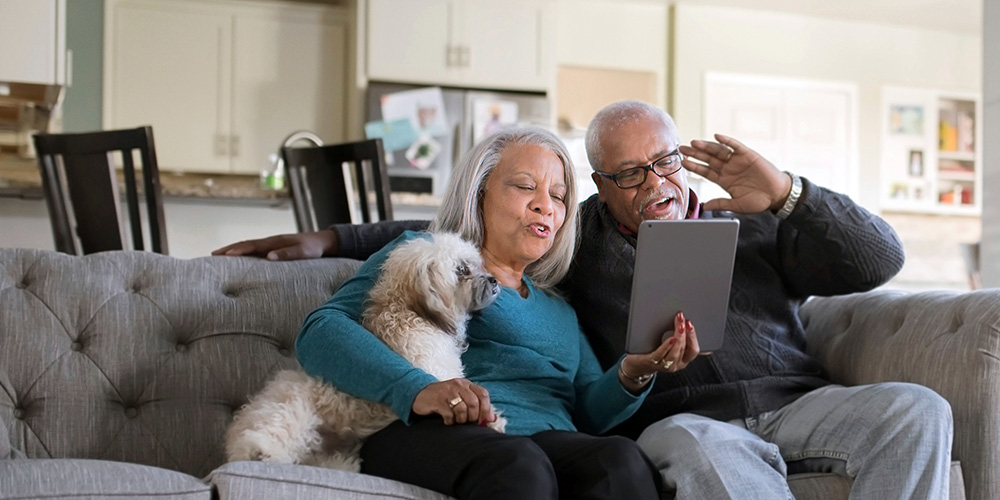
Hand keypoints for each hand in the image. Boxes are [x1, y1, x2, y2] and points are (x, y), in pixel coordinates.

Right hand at [211, 230, 337, 259]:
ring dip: (233, 250)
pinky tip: (236, 258)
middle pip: (245, 244)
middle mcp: (270, 241)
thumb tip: (268, 257)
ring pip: (248, 246)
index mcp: (275, 242)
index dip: (238, 250)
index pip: (253, 245)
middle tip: (212, 255)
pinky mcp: (273, 248)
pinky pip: (254, 250)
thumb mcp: (303, 252)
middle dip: (229, 249)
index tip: (224, 255)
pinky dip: (242, 252)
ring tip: (218, 256)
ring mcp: (270, 244)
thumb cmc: (313, 248)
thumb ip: (287, 254)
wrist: (322, 242)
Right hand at [412, 378, 496, 425]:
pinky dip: (450, 421)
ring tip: (457, 421)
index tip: (483, 420)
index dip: (486, 409)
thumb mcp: (461, 399)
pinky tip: (447, 421)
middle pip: (474, 402)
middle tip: (467, 422)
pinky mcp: (437, 400)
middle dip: (473, 416)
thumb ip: (477, 407)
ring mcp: (447, 391)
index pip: (483, 394)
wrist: (420, 394)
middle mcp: (458, 385)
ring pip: (462, 408)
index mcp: (466, 384)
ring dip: (461, 419)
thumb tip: (493, 419)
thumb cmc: (444, 399)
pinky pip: (449, 413)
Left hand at [622, 312, 701, 378]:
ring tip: (679, 326)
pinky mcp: (653, 363)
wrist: (638, 364)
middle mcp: (676, 364)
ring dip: (678, 337)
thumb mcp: (670, 344)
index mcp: (683, 359)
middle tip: (682, 319)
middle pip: (684, 349)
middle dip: (685, 332)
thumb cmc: (655, 351)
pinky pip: (661, 354)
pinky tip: (671, 339)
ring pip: (675, 352)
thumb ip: (677, 336)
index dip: (693, 336)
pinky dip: (667, 346)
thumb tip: (682, 319)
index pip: (694, 350)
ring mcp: (665, 365)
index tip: (690, 323)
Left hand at [678, 133, 792, 214]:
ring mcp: (737, 161)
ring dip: (707, 147)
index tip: (682, 163)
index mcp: (724, 180)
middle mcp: (728, 168)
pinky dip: (727, 141)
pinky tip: (717, 137)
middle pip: (708, 159)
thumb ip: (721, 203)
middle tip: (681, 149)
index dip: (694, 167)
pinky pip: (736, 146)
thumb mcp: (736, 204)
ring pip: (718, 151)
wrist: (777, 195)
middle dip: (695, 154)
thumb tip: (705, 206)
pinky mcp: (748, 155)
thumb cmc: (758, 201)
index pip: (705, 171)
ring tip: (694, 143)